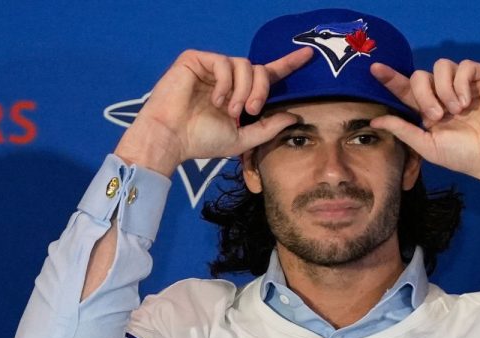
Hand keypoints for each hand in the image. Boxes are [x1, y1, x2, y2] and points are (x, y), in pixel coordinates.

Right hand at [115, 48, 313, 176]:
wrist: (171, 138)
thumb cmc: (201, 140)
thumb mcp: (243, 139)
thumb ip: (269, 127)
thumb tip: (295, 115)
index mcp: (240, 94)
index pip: (267, 75)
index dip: (288, 64)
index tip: (308, 54)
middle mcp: (229, 78)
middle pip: (259, 70)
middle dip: (260, 91)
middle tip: (249, 111)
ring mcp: (212, 68)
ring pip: (244, 64)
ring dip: (243, 90)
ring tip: (230, 110)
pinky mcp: (196, 60)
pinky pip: (224, 62)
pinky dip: (225, 83)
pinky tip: (215, 99)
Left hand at [370, 59, 479, 188]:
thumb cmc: (463, 156)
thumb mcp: (427, 146)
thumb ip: (402, 130)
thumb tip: (374, 120)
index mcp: (429, 109)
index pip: (406, 89)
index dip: (391, 78)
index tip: (374, 70)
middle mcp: (444, 93)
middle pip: (420, 75)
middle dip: (423, 95)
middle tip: (436, 117)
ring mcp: (464, 84)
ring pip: (442, 66)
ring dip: (443, 89)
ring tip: (455, 111)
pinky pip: (465, 65)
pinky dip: (461, 83)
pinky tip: (466, 102)